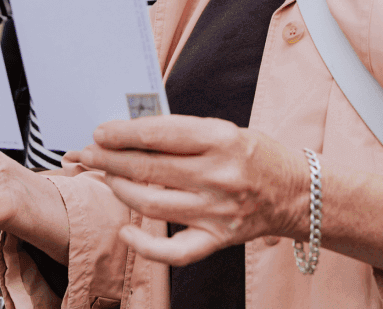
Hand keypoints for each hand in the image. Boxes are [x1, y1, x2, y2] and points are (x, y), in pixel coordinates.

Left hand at [77, 115, 308, 266]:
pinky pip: (175, 252)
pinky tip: (126, 232)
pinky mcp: (218, 238)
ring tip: (104, 178)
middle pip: (149, 169)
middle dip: (110, 160)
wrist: (296, 191)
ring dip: (119, 190)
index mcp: (221, 140)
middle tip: (86, 153)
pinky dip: (145, 245)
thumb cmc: (254, 154)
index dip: (124, 134)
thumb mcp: (223, 130)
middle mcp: (218, 175)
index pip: (160, 135)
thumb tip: (129, 135)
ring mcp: (217, 211)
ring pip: (152, 205)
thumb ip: (182, 134)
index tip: (100, 132)